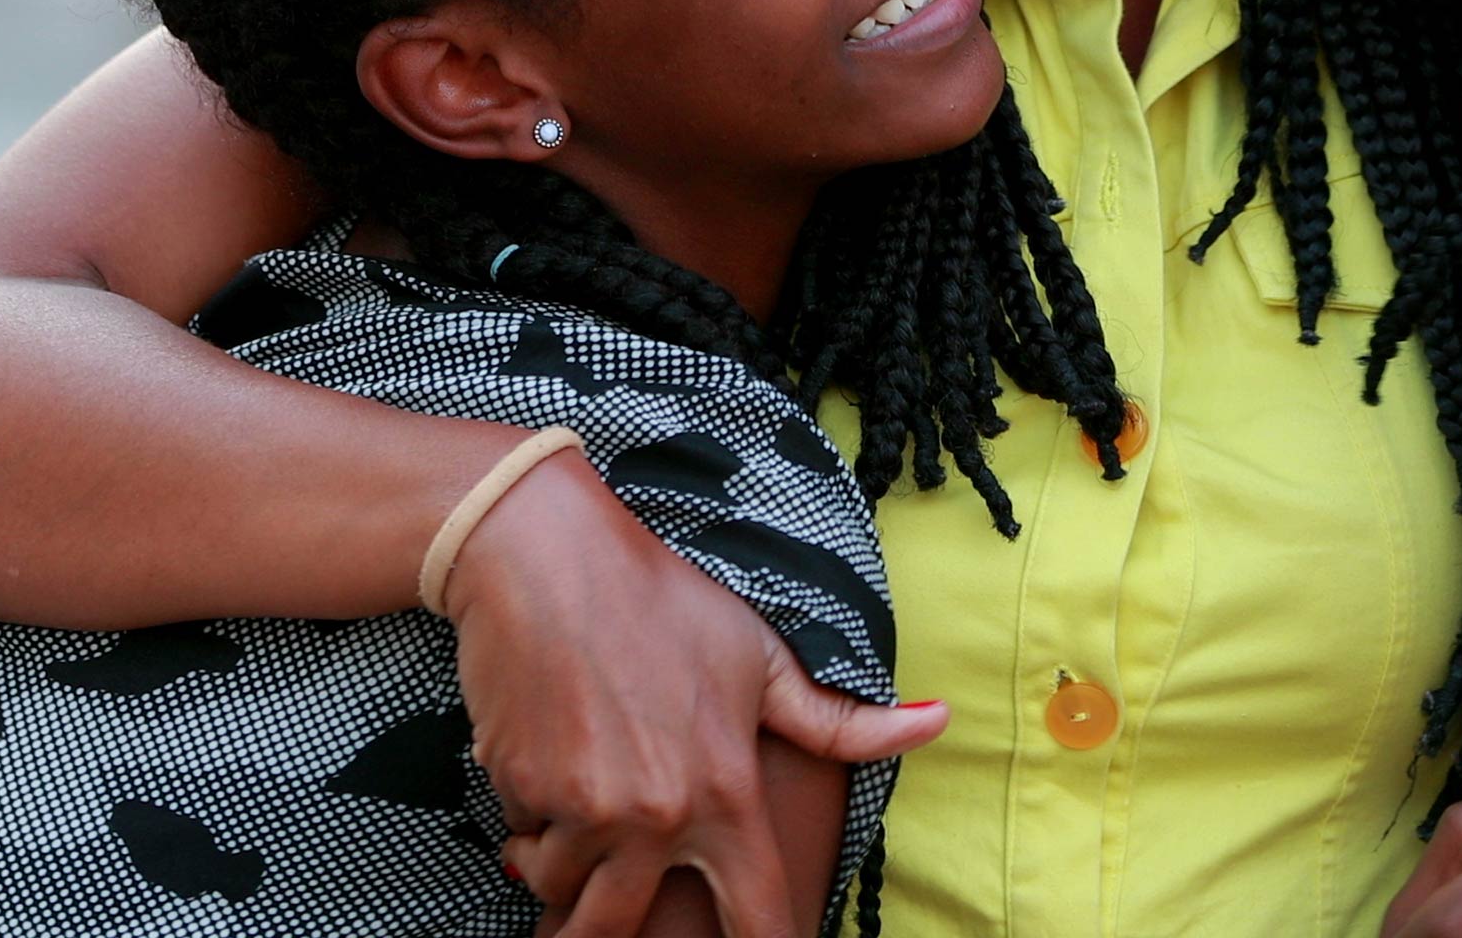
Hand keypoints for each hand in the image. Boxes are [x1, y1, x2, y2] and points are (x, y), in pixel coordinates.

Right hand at [443, 450, 948, 937]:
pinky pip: (524, 841)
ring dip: (564, 870)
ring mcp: (585, 811)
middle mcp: (658, 816)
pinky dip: (533, 823)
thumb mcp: (761, 657)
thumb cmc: (665, 601)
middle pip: (617, 937)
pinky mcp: (523, 792)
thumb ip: (839, 719)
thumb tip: (938, 719)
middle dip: (608, 931)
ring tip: (579, 816)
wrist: (549, 561)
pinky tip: (549, 764)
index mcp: (726, 792)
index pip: (758, 915)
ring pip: (563, 895)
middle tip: (611, 894)